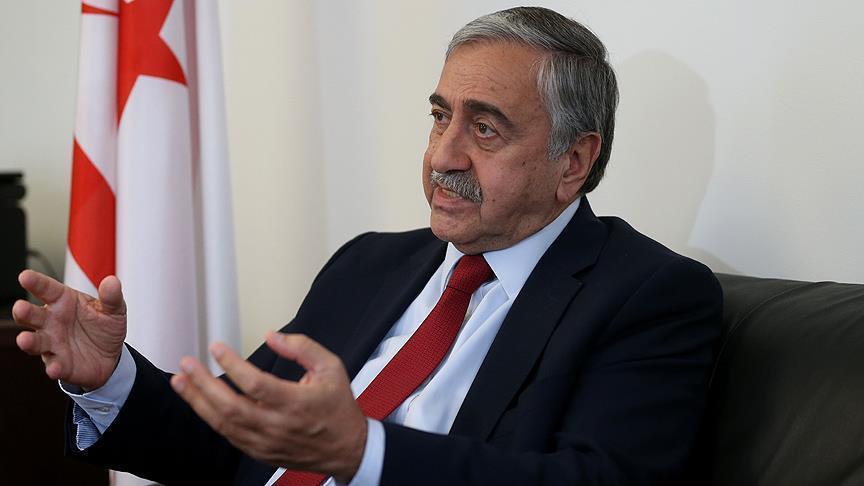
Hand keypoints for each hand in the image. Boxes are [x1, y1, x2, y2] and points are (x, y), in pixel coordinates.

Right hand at [13, 270, 127, 390]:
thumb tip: (112, 281)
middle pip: (32, 315)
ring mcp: (53, 344)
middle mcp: (52, 322)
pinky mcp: (60, 364)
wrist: (111, 356)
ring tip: (24, 340)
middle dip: (24, 312)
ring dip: (29, 341)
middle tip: (20, 307)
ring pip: (36, 342)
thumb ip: (111, 297)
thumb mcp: (114, 310)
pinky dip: (53, 367)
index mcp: (63, 302)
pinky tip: (54, 368)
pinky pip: (54, 365)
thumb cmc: (105, 327)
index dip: (36, 282)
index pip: (47, 289)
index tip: (25, 276)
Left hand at [171, 332, 366, 481]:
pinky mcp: (260, 452)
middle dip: (202, 384)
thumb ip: (302, 347)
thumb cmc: (338, 407)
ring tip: (181, 381)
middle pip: (230, 407)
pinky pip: (229, 435)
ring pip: (223, 424)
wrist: (346, 448)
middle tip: (187, 365)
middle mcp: (277, 425)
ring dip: (198, 402)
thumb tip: (272, 335)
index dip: (232, 365)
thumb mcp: (331, 367)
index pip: (255, 384)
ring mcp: (266, 442)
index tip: (217, 347)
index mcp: (296, 403)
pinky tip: (200, 402)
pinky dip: (211, 418)